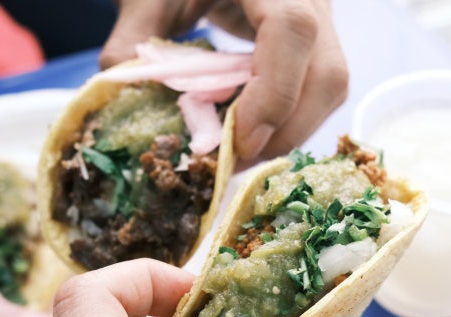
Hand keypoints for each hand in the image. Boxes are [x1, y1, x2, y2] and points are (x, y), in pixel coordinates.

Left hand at [100, 0, 348, 166]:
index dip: (272, 93)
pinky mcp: (319, 45)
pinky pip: (319, 92)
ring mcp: (323, 20)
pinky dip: (287, 123)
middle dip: (282, 131)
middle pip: (327, 74)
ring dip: (287, 134)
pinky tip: (250, 134)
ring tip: (238, 154)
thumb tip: (120, 94)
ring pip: (330, 90)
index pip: (293, 30)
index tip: (238, 140)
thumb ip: (134, 36)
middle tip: (233, 162)